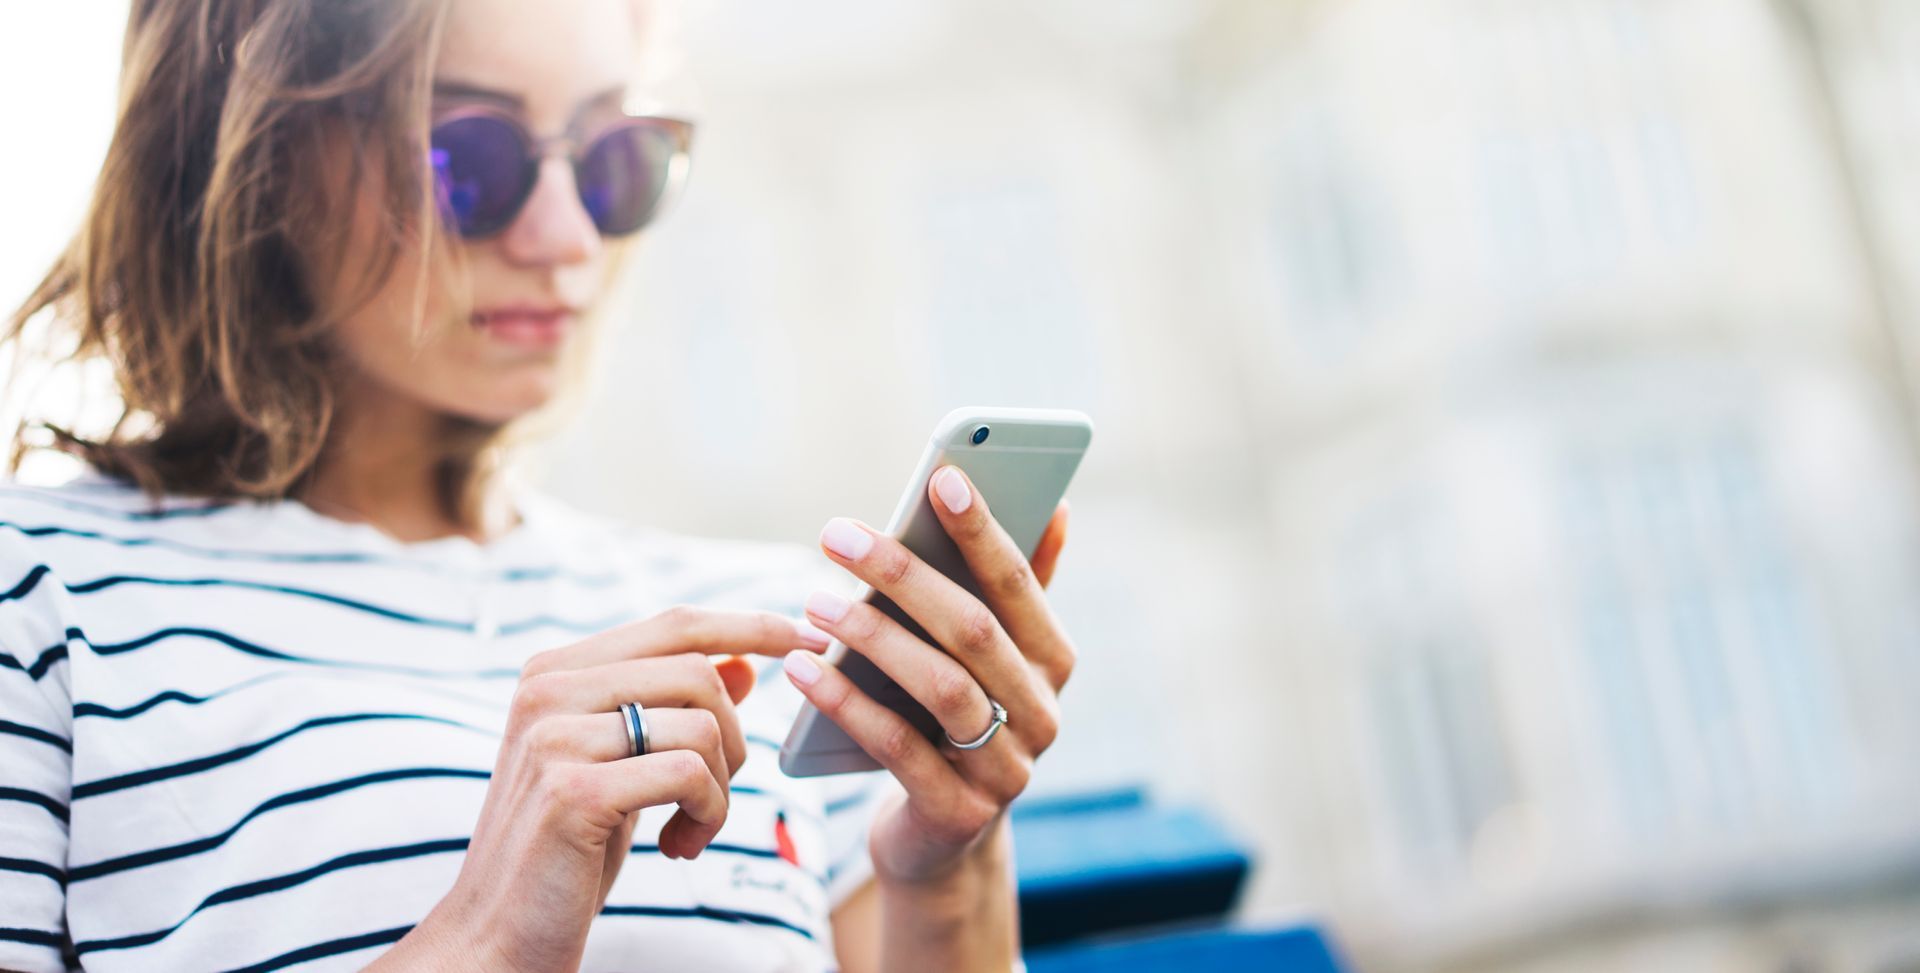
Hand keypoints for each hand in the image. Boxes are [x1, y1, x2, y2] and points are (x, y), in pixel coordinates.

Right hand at [373, 607, 828, 971]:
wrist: (497, 935)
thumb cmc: (567, 851)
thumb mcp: (626, 766)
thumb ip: (671, 709)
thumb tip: (745, 659)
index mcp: (556, 670)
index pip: (677, 624)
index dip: (752, 626)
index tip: (812, 639)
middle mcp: (547, 689)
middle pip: (698, 671)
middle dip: (733, 739)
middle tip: (713, 797)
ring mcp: (555, 736)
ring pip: (701, 724)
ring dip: (721, 789)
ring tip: (691, 831)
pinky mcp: (573, 790)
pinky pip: (690, 773)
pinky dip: (707, 814)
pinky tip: (677, 847)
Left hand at [782, 466, 1073, 885]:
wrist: (942, 842)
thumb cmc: (954, 722)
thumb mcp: (991, 660)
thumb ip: (1018, 588)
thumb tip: (1059, 505)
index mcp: (1053, 660)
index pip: (1019, 583)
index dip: (982, 531)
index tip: (941, 478)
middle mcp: (1042, 713)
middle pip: (973, 629)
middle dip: (903, 574)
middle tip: (836, 533)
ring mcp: (1006, 769)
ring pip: (941, 688)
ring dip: (872, 637)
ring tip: (814, 600)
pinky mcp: (959, 814)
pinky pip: (899, 750)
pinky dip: (849, 705)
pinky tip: (805, 669)